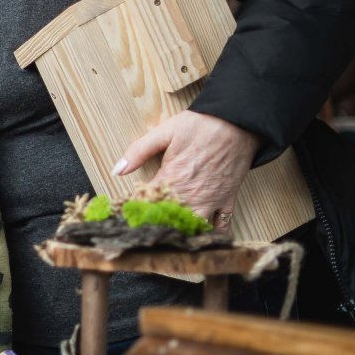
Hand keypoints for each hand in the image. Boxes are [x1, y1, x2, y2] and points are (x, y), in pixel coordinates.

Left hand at [113, 110, 259, 228]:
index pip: (147, 206)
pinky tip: (200, 230)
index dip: (136, 210)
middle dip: (157, 225)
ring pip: (194, 228)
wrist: (237, 123)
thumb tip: (117, 171)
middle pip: (170, 223)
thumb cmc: (200, 126)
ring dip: (182, 231)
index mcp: (172, 180)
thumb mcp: (164, 133)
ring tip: (171, 231)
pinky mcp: (228, 200)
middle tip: (147, 225)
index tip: (128, 213)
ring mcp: (211, 201)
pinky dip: (211, 232)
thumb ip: (138, 152)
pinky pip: (221, 225)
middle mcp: (191, 196)